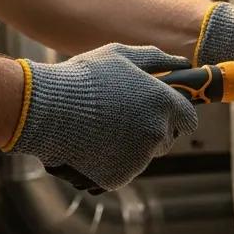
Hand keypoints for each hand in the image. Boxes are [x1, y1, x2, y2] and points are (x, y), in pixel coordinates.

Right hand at [4, 44, 197, 191]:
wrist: (44, 109)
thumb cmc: (84, 78)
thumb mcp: (120, 56)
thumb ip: (157, 59)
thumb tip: (183, 64)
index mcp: (162, 103)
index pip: (188, 119)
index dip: (177, 115)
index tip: (163, 112)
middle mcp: (156, 132)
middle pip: (167, 139)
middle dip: (152, 130)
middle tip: (123, 117)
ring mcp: (139, 158)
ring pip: (145, 155)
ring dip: (132, 145)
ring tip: (102, 127)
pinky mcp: (120, 177)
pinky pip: (124, 170)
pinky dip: (113, 161)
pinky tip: (94, 144)